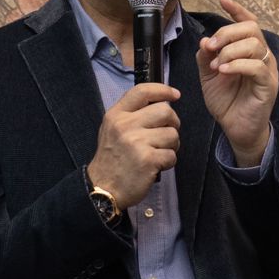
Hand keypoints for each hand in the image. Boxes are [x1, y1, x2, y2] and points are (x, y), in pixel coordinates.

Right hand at [86, 83, 181, 210]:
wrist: (103, 188)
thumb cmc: (112, 158)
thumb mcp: (112, 129)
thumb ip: (132, 114)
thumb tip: (163, 102)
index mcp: (116, 115)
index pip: (142, 91)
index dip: (163, 90)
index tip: (175, 95)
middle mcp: (125, 125)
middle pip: (165, 111)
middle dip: (172, 124)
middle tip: (165, 135)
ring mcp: (136, 142)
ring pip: (172, 134)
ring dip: (171, 146)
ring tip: (158, 153)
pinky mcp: (147, 160)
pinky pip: (172, 155)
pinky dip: (168, 162)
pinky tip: (156, 166)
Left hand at [197, 0, 277, 165]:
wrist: (235, 129)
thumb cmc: (226, 102)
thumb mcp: (208, 76)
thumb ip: (206, 57)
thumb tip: (205, 40)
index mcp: (249, 51)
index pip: (249, 23)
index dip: (237, 10)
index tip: (222, 0)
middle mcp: (263, 57)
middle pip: (251, 29)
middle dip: (227, 33)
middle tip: (210, 48)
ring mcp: (268, 70)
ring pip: (255, 45)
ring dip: (230, 51)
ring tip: (216, 65)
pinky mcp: (269, 86)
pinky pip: (257, 67)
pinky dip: (237, 65)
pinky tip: (223, 71)